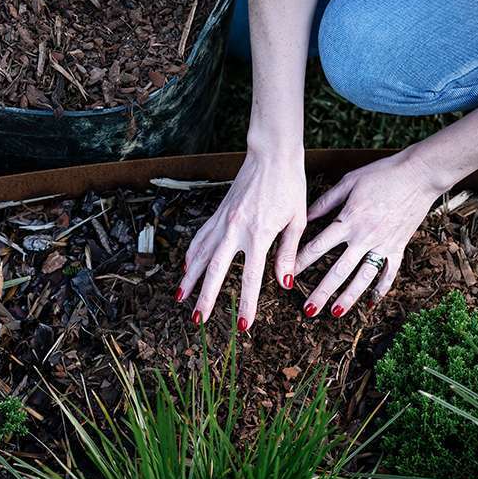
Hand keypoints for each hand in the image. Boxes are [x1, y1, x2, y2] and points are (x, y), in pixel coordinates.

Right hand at [177, 146, 306, 330]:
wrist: (272, 154)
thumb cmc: (290, 184)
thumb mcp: (297, 220)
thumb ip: (288, 253)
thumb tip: (284, 282)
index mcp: (259, 233)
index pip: (250, 277)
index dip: (246, 303)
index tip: (243, 325)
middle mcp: (235, 229)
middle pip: (214, 271)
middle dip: (205, 298)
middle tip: (198, 320)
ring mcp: (222, 220)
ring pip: (199, 255)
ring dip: (189, 279)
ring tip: (180, 299)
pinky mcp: (217, 213)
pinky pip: (199, 238)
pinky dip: (191, 254)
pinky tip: (186, 267)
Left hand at [294, 149, 444, 316]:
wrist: (420, 174)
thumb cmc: (381, 174)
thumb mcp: (348, 182)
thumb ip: (325, 202)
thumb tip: (304, 217)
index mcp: (348, 220)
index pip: (318, 246)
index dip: (300, 262)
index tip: (287, 275)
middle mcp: (364, 237)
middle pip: (338, 270)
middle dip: (321, 292)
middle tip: (307, 310)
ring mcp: (383, 245)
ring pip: (363, 277)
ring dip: (348, 297)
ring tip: (335, 313)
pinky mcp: (398, 247)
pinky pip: (389, 273)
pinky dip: (380, 290)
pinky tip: (370, 304)